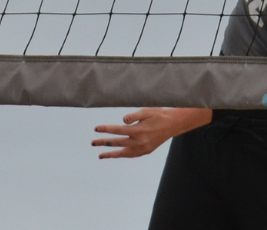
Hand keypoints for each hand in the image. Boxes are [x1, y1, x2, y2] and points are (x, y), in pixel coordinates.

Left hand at [92, 107, 211, 158]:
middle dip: (104, 142)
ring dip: (111, 154)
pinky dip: (122, 155)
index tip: (96, 128)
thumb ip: (134, 116)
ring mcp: (142, 149)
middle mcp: (139, 142)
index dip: (106, 129)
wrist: (173, 124)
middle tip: (92, 142)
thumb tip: (123, 120)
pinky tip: (116, 154)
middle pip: (117, 143)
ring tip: (100, 155)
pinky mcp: (145, 151)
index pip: (117, 130)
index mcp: (138, 130)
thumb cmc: (158, 114)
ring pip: (123, 153)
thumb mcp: (146, 111)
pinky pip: (130, 155)